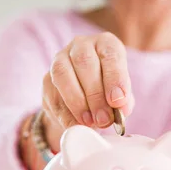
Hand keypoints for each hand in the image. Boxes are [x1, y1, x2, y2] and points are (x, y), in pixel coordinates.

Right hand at [41, 32, 134, 151]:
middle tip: (104, 119)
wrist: (84, 101)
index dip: (115, 78)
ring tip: (89, 122)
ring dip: (77, 102)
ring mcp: (60, 59)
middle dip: (95, 95)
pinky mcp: (46, 79)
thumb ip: (124, 102)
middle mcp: (82, 46)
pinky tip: (75, 125)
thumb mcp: (122, 96)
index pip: (110, 55)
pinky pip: (52, 95)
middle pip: (85, 63)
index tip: (117, 101)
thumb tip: (120, 110)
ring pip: (63, 75)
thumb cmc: (108, 92)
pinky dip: (64, 113)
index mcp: (106, 44)